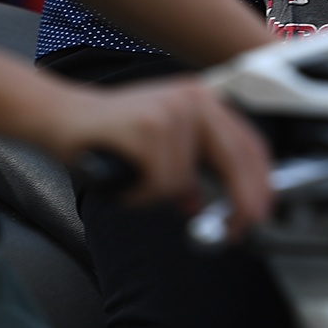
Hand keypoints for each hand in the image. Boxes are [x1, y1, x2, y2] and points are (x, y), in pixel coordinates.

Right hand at [38, 77, 272, 239]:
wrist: (64, 117)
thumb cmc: (110, 134)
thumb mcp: (163, 146)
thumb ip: (192, 169)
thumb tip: (207, 202)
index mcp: (203, 99)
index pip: (248, 142)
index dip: (260, 181)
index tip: (263, 210)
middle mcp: (193, 99)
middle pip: (234, 158)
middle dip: (240, 201)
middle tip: (238, 228)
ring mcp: (172, 110)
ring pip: (186, 179)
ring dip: (159, 194)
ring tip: (137, 179)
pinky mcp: (150, 126)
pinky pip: (160, 182)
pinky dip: (142, 193)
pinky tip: (127, 178)